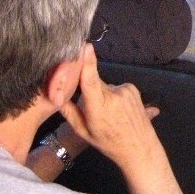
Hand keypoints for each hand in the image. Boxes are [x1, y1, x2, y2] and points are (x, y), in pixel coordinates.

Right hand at [60, 45, 194, 193]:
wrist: (139, 147)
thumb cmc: (108, 142)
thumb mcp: (84, 132)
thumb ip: (69, 112)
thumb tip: (55, 94)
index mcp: (99, 108)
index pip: (91, 81)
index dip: (87, 62)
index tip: (84, 46)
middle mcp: (114, 95)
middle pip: (94, 82)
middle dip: (90, 91)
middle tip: (94, 110)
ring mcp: (126, 90)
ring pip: (105, 86)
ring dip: (103, 95)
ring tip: (110, 114)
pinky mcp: (133, 88)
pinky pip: (116, 87)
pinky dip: (114, 95)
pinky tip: (119, 110)